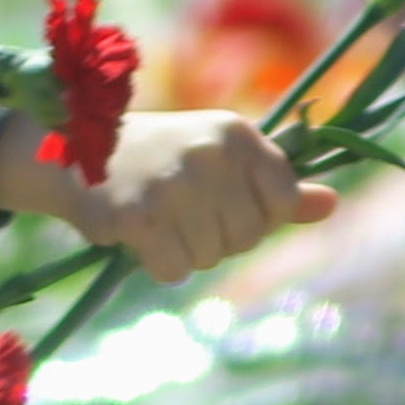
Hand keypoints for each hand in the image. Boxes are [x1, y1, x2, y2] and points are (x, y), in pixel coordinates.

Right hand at [0, 106, 337, 287]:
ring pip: (209, 258)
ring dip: (184, 251)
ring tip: (158, 217)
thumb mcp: (222, 158)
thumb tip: (332, 206)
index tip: (225, 203)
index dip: (257, 217)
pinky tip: (139, 234)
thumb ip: (277, 185)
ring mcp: (174, 184)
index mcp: (236, 134)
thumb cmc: (160, 157)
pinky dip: (157, 264)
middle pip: (246, 237)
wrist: (73, 149)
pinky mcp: (138, 215)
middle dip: (217, 237)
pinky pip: (173, 270)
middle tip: (181, 210)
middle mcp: (210, 154)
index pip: (283, 203)